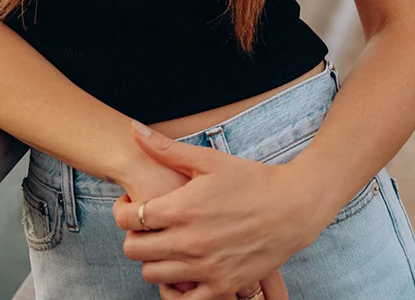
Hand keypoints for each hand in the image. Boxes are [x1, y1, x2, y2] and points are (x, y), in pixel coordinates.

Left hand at [113, 121, 325, 299]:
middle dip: (133, 236)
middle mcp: (189, 241)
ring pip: (152, 276)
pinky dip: (176, 289)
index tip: (131, 204)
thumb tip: (134, 129)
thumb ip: (167, 149)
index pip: (128, 218)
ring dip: (152, 260)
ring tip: (165, 245)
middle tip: (147, 225)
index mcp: (182, 208)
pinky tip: (183, 270)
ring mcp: (205, 268)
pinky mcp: (223, 286)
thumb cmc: (250, 179)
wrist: (293, 207)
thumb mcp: (208, 159)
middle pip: (134, 250)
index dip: (121, 211)